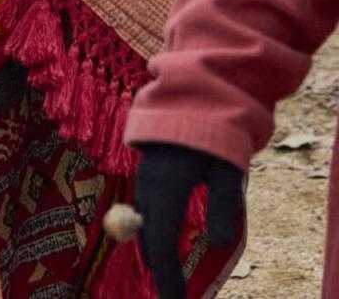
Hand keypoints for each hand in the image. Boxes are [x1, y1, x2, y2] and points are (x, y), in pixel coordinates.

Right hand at [132, 144, 243, 297]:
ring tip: (168, 274)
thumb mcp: (227, 168)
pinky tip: (165, 239)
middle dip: (159, 268)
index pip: (162, 242)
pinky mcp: (150, 170)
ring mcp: (146, 176)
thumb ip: (224, 206)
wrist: (196, 93)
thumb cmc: (215, 130)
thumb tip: (220, 244)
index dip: (168, 276)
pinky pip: (146, 209)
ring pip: (144, 223)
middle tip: (172, 294)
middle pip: (148, 237)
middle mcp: (149, 184)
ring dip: (154, 250)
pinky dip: (154, 230)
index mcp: (166, 186)